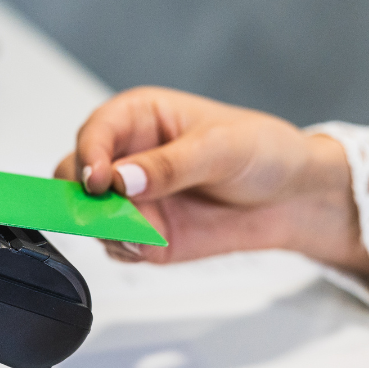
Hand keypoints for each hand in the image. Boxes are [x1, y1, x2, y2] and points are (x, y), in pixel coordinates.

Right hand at [54, 87, 368, 272]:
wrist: (294, 198)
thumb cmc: (264, 153)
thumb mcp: (222, 149)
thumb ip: (170, 165)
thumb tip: (124, 179)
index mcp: (140, 117)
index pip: (95, 132)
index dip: (89, 155)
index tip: (98, 181)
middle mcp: (128, 156)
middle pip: (74, 175)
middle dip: (84, 197)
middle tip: (109, 213)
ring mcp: (133, 198)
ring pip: (88, 215)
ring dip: (108, 228)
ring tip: (146, 231)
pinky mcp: (143, 232)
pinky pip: (114, 245)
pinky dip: (126, 249)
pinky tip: (153, 243)